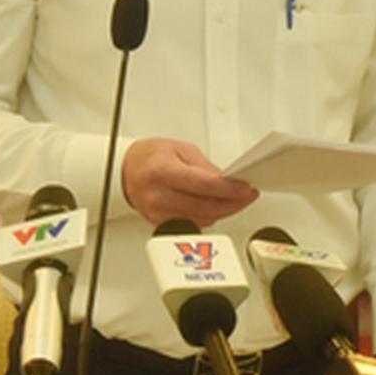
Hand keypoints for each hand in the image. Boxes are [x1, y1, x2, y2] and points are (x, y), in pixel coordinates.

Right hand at [120, 138, 257, 228]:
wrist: (127, 170)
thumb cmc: (150, 157)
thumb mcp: (181, 150)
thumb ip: (206, 167)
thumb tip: (229, 181)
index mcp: (162, 171)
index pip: (204, 185)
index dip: (230, 189)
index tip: (246, 188)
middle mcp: (158, 195)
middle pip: (206, 206)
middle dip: (233, 202)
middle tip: (248, 195)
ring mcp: (158, 213)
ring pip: (203, 219)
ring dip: (224, 211)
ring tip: (237, 200)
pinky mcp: (160, 224)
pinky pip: (194, 224)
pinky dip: (210, 216)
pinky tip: (218, 207)